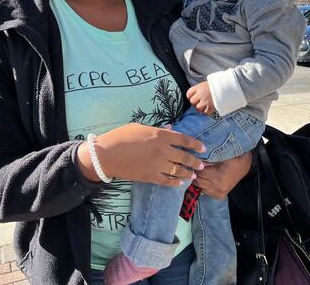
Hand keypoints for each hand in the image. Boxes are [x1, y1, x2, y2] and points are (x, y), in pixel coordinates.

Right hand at [77, 123, 205, 186]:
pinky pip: (167, 181)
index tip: (203, 148)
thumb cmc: (121, 136)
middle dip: (195, 161)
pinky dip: (175, 182)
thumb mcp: (140, 127)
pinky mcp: (150, 176)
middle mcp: (162, 150)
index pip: (185, 140)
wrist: (106, 155)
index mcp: (161, 135)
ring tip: (194, 175)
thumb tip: (170, 128)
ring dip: (188, 173)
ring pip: (178, 171)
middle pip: (185, 157)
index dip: (196, 145)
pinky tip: (180, 183)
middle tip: (202, 165)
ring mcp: (157, 165)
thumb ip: (158, 129)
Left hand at [187, 81, 215, 114]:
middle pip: (192, 102)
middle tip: (199, 102)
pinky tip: (209, 109)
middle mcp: (201, 94)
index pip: (188, 94)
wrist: (226, 86)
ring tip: (204, 106)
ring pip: (197, 108)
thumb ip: (199, 89)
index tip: (193, 97)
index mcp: (198, 87)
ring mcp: (205, 101)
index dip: (190, 96)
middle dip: (194, 103)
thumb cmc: (216, 85)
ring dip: (200, 108)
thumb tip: (194, 96)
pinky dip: (206, 112)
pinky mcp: (211, 107)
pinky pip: (205, 113)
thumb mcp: (205, 84)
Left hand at [193, 151, 251, 199]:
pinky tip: (207, 178)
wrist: (244, 165)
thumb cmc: (233, 157)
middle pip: (198, 181)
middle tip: (196, 166)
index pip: (199, 172)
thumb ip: (208, 158)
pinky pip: (204, 191)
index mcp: (219, 177)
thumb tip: (194, 159)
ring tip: (202, 171)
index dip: (196, 166)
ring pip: (199, 186)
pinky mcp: (219, 196)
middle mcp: (219, 188)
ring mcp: (219, 194)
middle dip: (196, 173)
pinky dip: (203, 184)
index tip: (194, 160)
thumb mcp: (221, 155)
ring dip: (199, 179)